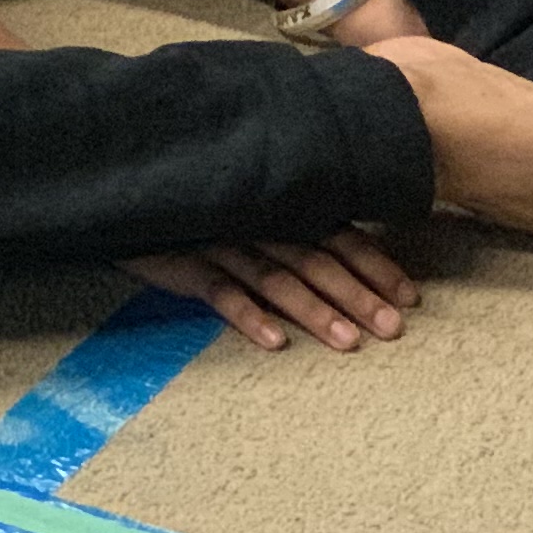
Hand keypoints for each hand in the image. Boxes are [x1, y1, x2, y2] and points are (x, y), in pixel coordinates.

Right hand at [119, 228, 420, 353]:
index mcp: (276, 206)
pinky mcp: (182, 261)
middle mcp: (255, 221)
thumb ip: (285, 216)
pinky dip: (248, 315)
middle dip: (357, 294)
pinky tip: (275, 342)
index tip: (409, 298)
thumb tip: (341, 245)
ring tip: (348, 342)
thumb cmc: (190, 202)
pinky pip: (220, 291)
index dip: (374, 265)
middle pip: (315, 259)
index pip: (336, 234)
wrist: (122, 190)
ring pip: (276, 277)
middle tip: (393, 330)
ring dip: (314, 310)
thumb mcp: (241, 200)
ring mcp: (219, 241)